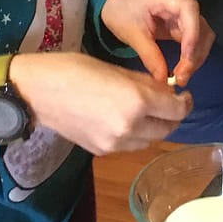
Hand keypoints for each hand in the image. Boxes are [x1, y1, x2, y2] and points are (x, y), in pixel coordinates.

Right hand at [8, 51, 192, 154]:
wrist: (38, 92)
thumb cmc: (76, 69)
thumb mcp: (117, 69)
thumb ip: (145, 83)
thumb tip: (165, 91)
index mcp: (137, 102)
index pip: (176, 109)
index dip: (184, 102)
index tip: (183, 95)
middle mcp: (130, 128)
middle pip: (167, 129)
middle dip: (172, 116)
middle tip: (168, 103)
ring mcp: (115, 144)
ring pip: (150, 141)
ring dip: (155, 127)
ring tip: (147, 112)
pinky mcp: (102, 152)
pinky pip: (130, 146)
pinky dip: (135, 135)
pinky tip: (125, 120)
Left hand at [100, 0, 214, 86]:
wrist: (116, 2)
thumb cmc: (121, 11)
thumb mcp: (132, 34)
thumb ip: (149, 55)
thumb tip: (163, 79)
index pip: (190, 10)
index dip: (192, 34)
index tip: (186, 59)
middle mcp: (181, 2)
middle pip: (200, 26)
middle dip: (195, 54)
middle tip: (181, 77)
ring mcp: (184, 13)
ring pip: (202, 35)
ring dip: (196, 57)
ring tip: (181, 77)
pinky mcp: (183, 24)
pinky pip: (194, 40)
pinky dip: (191, 56)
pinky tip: (181, 70)